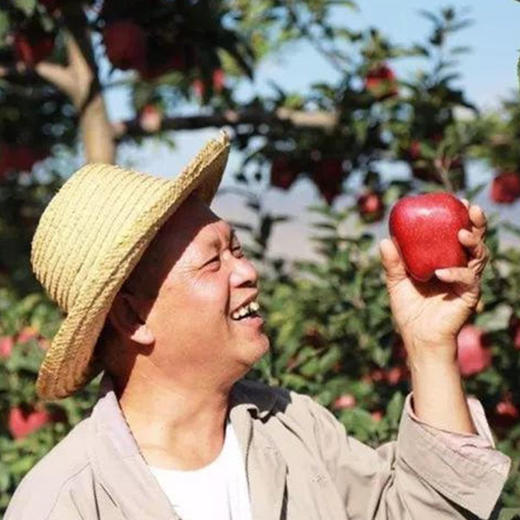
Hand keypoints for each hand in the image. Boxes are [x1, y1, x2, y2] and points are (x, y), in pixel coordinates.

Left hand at [379, 200, 487, 361]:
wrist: (417, 337)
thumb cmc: (409, 309)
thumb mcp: (396, 282)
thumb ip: (392, 263)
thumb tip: (385, 240)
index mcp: (445, 260)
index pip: (458, 234)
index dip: (461, 217)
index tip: (457, 201)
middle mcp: (460, 267)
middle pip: (476, 240)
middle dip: (477, 223)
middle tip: (470, 208)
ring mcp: (466, 281)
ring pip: (479, 256)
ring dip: (472, 242)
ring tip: (460, 234)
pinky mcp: (469, 296)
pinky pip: (468, 280)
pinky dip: (456, 274)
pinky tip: (442, 272)